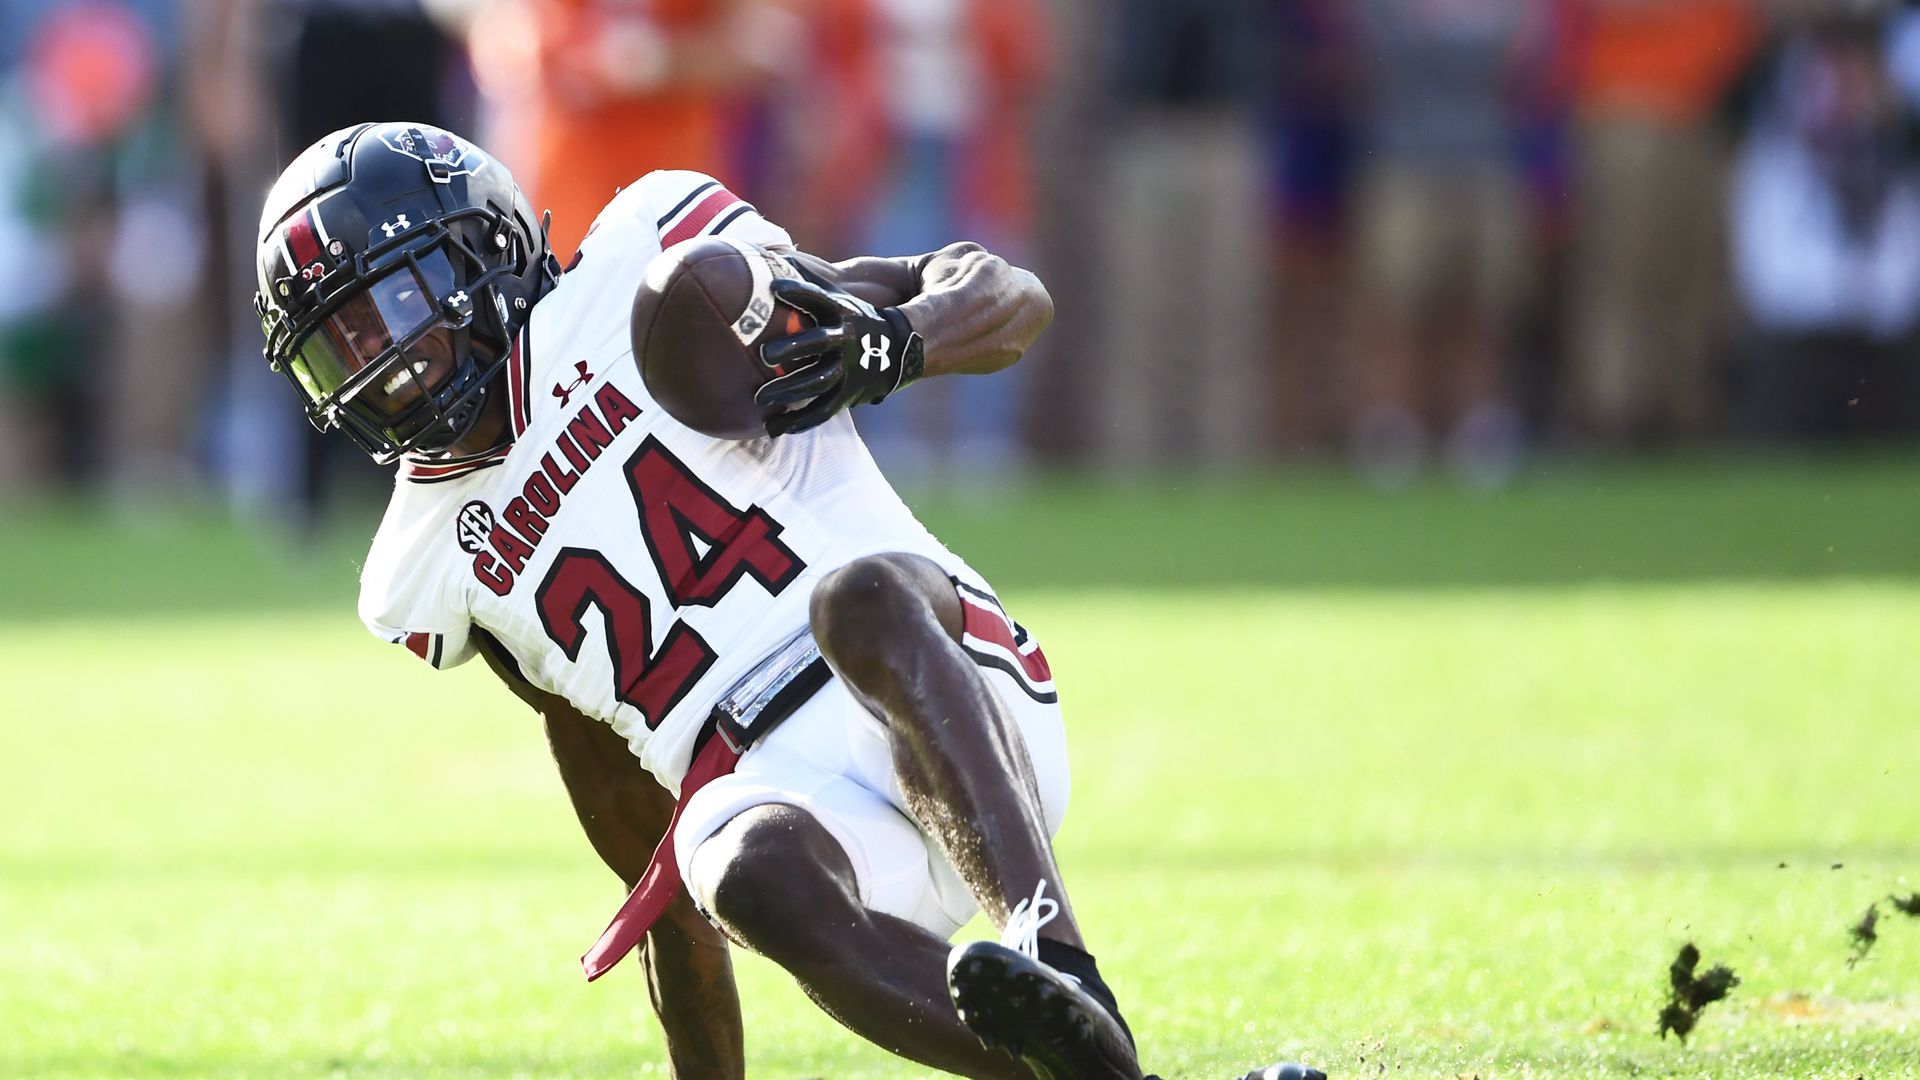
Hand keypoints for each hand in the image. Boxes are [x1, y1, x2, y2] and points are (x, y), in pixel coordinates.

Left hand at [755, 277, 923, 436]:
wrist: (897, 348)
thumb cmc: (854, 318)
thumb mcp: (839, 297)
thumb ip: (808, 281)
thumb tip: (771, 254)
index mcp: (843, 312)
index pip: (818, 298)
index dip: (798, 291)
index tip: (774, 287)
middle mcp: (846, 340)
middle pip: (815, 343)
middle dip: (790, 348)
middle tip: (764, 354)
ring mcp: (848, 369)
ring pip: (816, 382)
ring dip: (787, 391)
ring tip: (759, 399)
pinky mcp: (848, 395)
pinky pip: (822, 411)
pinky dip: (797, 421)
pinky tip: (773, 429)